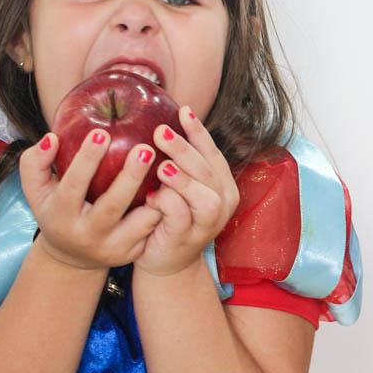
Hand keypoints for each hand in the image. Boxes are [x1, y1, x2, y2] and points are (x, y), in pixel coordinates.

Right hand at [18, 129, 163, 270]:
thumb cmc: (55, 210)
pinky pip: (153, 229)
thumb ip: (35, 162)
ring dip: (157, 195)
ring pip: (141, 222)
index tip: (102, 132)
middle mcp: (87, 235)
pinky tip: (176, 184)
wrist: (71, 255)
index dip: (86, 160)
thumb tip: (52, 138)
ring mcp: (112, 247)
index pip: (73, 186)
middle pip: (112, 206)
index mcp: (61, 216)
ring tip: (169, 166)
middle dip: (130, 177)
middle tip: (146, 149)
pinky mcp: (132, 253)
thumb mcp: (36, 190)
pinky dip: (165, 207)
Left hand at [135, 106, 240, 278]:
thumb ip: (180, 162)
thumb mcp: (180, 187)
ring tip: (161, 167)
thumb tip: (162, 120)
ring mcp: (207, 225)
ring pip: (204, 197)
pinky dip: (166, 202)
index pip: (213, 154)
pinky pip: (181, 216)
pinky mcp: (187, 239)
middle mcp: (222, 204)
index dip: (199, 132)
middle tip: (160, 132)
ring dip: (182, 179)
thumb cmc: (169, 217)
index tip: (183, 110)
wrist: (165, 262)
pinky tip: (150, 195)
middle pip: (208, 171)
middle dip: (185, 150)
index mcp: (222, 186)